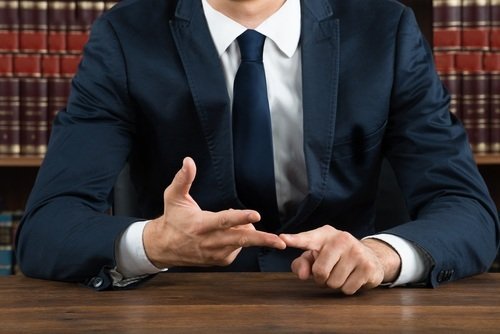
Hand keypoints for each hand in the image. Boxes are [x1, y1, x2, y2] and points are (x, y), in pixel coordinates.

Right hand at [143, 157, 285, 268]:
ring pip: (242, 243)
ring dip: (247, 230)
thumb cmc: (173, 218)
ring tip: (238, 220)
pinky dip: (240, 238)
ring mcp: (216, 253)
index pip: (224, 220)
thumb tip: (188, 161)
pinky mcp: (220, 260)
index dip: (241, 217)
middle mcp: (210, 241)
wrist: (164, 246)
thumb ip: (183, 179)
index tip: (256, 215)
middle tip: (279, 241)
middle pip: (241, 239)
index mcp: (200, 225)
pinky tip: (229, 231)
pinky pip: (238, 248)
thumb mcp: (173, 196)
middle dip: (262, 240)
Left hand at [279, 226, 400, 294]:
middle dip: (321, 279)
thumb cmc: (336, 257)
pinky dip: (347, 288)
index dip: (294, 239)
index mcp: (325, 234)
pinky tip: (353, 277)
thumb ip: (302, 264)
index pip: (307, 238)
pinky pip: (347, 289)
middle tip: (329, 272)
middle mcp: (341, 239)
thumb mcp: (317, 256)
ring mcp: (356, 252)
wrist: (371, 257)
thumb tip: (302, 275)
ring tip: (342, 273)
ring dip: (335, 284)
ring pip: (334, 283)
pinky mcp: (367, 267)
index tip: (282, 238)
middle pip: (320, 271)